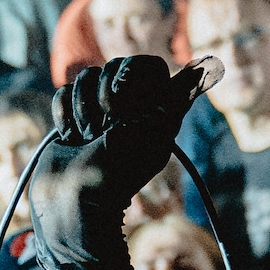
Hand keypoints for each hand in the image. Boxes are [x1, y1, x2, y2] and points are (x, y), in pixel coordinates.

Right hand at [31, 54, 216, 245]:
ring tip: (87, 139)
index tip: (122, 98)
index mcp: (155, 112)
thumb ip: (175, 102)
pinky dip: (65, 115)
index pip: (150, 66)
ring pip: (86, 75)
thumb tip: (204, 67)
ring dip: (83, 108)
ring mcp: (99, 112)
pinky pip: (64, 92)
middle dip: (104, 95)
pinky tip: (71, 139)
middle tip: (104, 128)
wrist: (72, 204)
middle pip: (113, 65)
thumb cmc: (115, 175)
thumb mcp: (152, 139)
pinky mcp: (72, 117)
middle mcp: (129, 109)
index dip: (134, 73)